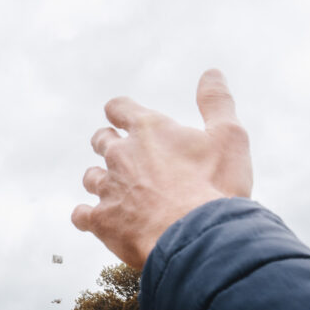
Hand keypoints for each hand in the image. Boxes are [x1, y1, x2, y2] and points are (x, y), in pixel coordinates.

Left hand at [72, 69, 251, 268]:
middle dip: (109, 144)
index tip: (122, 117)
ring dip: (100, 179)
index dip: (120, 112)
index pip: (119, 108)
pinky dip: (87, 216)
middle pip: (101, 141)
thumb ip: (216, 102)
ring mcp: (108, 188)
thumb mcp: (228, 136)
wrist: (197, 236)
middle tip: (122, 154)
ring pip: (91, 177)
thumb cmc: (215, 186)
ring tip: (114, 189)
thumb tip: (212, 73)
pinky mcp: (101, 220)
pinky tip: (96, 220)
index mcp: (148, 130)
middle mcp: (120, 155)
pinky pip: (81, 215)